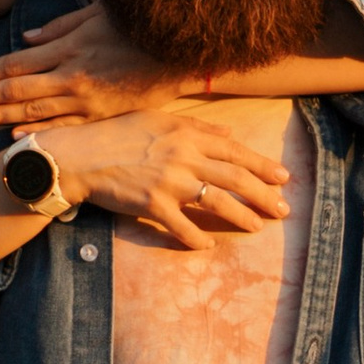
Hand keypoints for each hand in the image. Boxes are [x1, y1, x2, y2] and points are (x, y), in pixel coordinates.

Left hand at [0, 5, 174, 125]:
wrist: (180, 48)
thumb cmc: (138, 24)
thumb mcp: (95, 14)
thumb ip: (58, 27)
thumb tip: (25, 39)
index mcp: (66, 48)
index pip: (15, 64)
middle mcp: (71, 75)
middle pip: (17, 90)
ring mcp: (86, 99)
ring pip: (35, 111)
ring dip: (0, 117)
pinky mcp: (102, 115)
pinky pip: (65, 126)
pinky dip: (39, 132)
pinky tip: (15, 139)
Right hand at [48, 104, 292, 251]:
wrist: (80, 156)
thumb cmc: (116, 135)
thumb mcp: (158, 119)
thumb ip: (196, 126)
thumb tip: (229, 133)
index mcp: (187, 135)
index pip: (235, 151)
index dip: (262, 165)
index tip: (283, 177)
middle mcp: (184, 157)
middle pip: (235, 178)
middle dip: (263, 194)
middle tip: (283, 209)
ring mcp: (170, 182)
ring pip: (218, 202)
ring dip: (242, 216)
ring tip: (257, 227)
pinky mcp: (153, 205)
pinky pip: (183, 227)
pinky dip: (198, 239)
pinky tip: (208, 244)